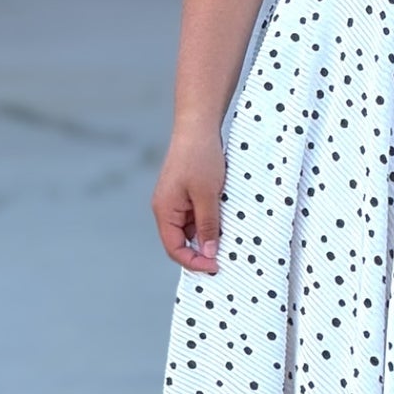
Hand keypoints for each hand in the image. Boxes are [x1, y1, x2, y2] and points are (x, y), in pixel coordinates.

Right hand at [152, 128, 227, 272]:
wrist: (198, 127)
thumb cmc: (199, 157)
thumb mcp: (207, 195)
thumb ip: (207, 225)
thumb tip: (209, 252)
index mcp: (165, 211)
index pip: (174, 248)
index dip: (194, 261)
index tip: (216, 266)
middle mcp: (167, 209)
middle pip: (181, 242)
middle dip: (200, 252)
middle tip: (224, 258)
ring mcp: (176, 201)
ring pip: (191, 229)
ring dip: (207, 236)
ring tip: (229, 238)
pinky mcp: (187, 194)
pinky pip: (197, 216)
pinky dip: (210, 222)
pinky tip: (225, 221)